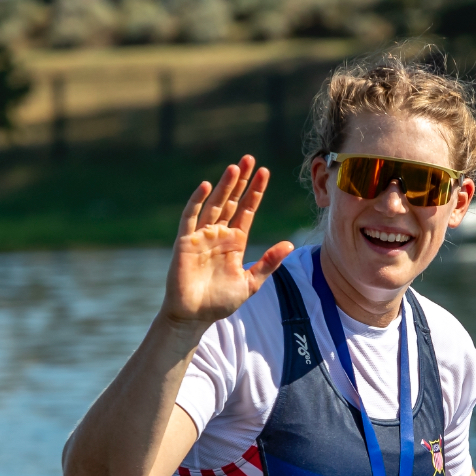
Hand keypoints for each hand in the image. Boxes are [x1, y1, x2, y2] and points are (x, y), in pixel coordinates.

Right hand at [162, 156, 292, 329]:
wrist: (194, 317)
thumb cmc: (220, 302)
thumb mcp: (251, 283)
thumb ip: (269, 263)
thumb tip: (290, 243)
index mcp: (235, 241)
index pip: (247, 210)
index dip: (256, 191)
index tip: (266, 172)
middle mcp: (219, 234)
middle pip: (231, 201)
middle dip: (241, 181)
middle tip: (250, 159)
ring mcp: (202, 236)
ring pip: (214, 204)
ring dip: (223, 186)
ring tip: (235, 167)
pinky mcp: (185, 242)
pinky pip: (190, 217)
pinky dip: (196, 201)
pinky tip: (205, 186)